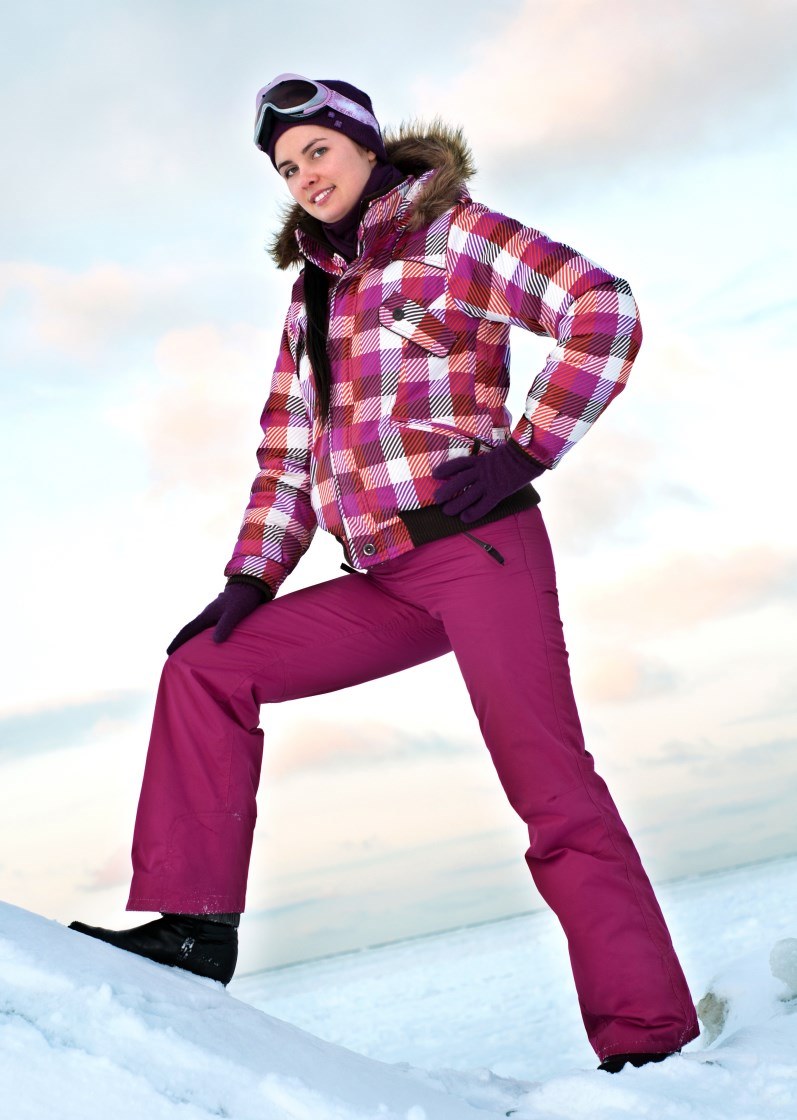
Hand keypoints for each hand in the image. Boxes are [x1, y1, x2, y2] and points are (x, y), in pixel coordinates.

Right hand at [166, 583, 266, 654]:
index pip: (188, 630)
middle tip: (175, 655)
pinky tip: (211, 639)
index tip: (168, 652)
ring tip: (191, 650)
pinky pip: (211, 626)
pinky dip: (207, 635)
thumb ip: (225, 625)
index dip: (178, 641)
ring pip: (201, 628)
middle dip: (183, 642)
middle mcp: (208, 614)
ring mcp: (215, 613)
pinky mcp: (223, 613)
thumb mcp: (234, 612)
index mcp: (207, 614)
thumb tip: (215, 641)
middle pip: (192, 630)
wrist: (251, 583)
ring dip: (194, 638)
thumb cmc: (242, 598)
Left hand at [431, 439, 545, 522]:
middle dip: (446, 490)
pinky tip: (465, 519)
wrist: (530, 456)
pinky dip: (473, 513)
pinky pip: (483, 505)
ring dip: (455, 504)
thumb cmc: (517, 454)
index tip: (435, 474)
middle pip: (459, 481)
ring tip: (446, 512)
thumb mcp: (498, 453)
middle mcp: (482, 471)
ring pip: (468, 494)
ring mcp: (489, 482)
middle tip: (436, 499)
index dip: (445, 469)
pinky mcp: (498, 492)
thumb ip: (488, 460)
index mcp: (481, 460)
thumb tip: (482, 465)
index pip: (459, 464)